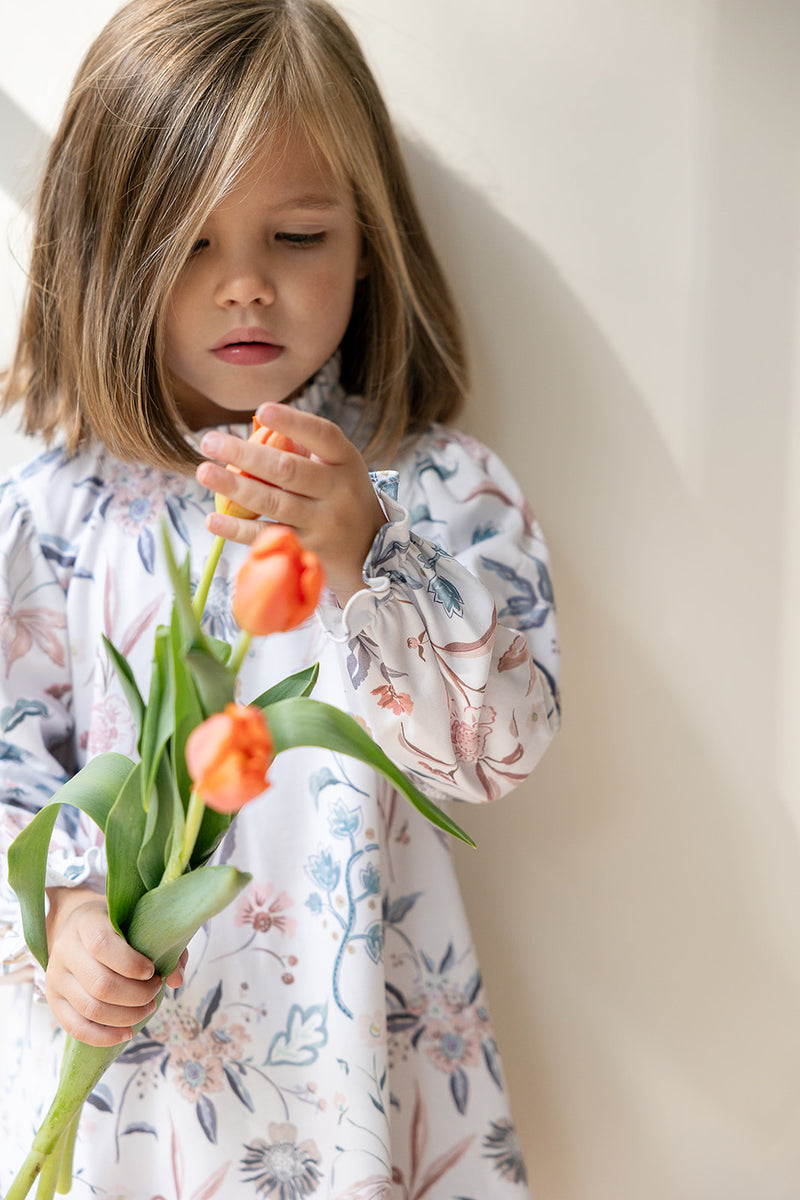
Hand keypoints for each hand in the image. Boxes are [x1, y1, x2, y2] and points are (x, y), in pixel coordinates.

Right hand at [45, 887, 186, 1046]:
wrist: (80, 929)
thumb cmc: (118, 926)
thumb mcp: (140, 923)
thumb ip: (164, 946)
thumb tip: (176, 980)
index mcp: (86, 922)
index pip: (102, 945)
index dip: (131, 963)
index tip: (151, 970)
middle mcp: (66, 949)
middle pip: (100, 984)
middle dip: (136, 995)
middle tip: (155, 991)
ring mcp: (56, 977)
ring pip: (90, 1008)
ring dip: (126, 1016)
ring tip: (147, 1008)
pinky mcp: (54, 1001)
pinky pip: (76, 1028)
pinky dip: (104, 1036)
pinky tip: (127, 1032)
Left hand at [196, 403, 385, 604]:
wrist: (372, 551)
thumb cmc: (342, 497)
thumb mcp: (337, 468)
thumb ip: (303, 450)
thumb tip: (254, 432)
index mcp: (346, 460)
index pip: (322, 435)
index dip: (293, 422)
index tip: (262, 409)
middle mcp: (339, 491)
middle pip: (287, 469)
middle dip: (245, 454)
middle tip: (209, 441)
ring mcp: (324, 523)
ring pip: (274, 502)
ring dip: (234, 487)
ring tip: (204, 472)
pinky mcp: (309, 550)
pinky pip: (268, 536)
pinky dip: (238, 529)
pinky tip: (214, 519)